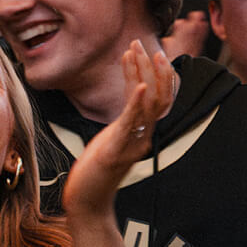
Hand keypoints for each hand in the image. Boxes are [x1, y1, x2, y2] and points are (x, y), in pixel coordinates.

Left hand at [64, 39, 176, 219]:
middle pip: (159, 95)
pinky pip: (132, 123)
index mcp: (140, 132)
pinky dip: (137, 102)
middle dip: (154, 68)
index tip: (141, 51)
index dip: (152, 73)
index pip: (155, 97)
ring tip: (139, 51)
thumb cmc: (94, 174)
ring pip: (149, 103)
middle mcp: (142, 135)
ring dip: (145, 74)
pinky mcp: (118, 150)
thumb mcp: (108, 142)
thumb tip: (123, 114)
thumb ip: (120, 127)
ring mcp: (133, 143)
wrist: (87, 202)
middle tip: (145, 44)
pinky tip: (139, 84)